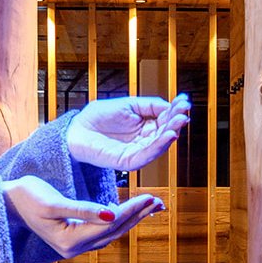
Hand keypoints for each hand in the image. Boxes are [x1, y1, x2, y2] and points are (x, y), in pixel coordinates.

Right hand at [1, 176, 164, 259]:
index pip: (110, 224)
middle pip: (114, 231)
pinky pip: (103, 231)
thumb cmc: (27, 197)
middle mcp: (74, 248)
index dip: (132, 210)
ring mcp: (74, 245)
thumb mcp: (54, 202)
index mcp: (70, 240)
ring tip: (152, 207)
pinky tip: (128, 212)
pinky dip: (119, 221)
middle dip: (138, 216)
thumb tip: (112, 213)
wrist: (6, 204)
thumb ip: (83, 209)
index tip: (150, 197)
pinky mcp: (73, 237)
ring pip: (111, 233)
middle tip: (159, 202)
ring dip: (132, 219)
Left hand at [68, 94, 190, 170]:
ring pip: (160, 145)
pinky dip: (160, 146)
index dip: (176, 110)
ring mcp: (138, 151)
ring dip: (172, 133)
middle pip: (166, 132)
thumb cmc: (99, 117)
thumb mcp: (129, 105)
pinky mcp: (129, 161)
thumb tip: (170, 106)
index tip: (185, 101)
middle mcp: (144, 140)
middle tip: (184, 112)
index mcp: (145, 126)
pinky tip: (169, 135)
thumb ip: (150, 105)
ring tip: (180, 121)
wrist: (77, 129)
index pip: (165, 119)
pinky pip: (148, 155)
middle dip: (176, 121)